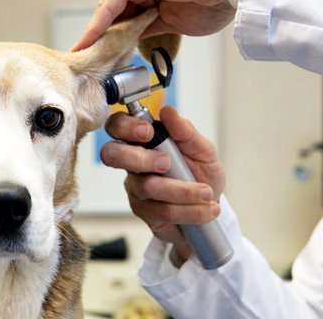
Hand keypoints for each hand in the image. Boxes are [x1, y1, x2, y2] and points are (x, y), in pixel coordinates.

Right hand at [100, 106, 224, 260]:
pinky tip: (204, 209)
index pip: (117, 126)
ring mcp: (136, 188)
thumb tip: (168, 111)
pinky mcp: (143, 211)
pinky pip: (161, 210)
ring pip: (146, 187)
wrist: (210, 206)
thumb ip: (185, 132)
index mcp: (144, 141)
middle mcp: (133, 163)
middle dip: (140, 158)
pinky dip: (189, 210)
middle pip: (112, 155)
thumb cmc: (202, 174)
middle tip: (166, 163)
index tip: (148, 132)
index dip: (125, 127)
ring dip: (182, 190)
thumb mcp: (203, 150)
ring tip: (206, 193)